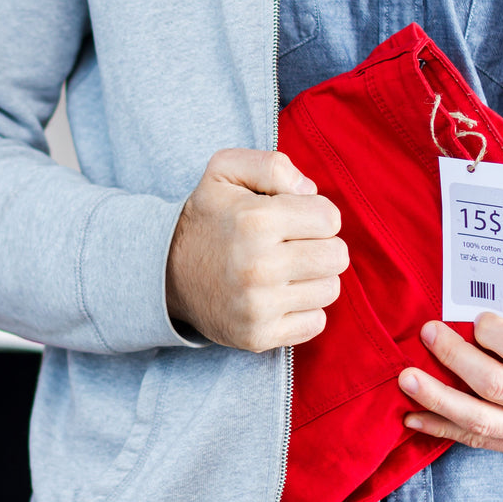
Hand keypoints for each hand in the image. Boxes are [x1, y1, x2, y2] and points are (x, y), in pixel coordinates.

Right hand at [165, 149, 347, 352]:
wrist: (165, 273)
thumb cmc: (207, 218)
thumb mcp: (225, 170)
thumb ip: (272, 165)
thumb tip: (310, 191)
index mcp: (255, 221)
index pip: (330, 218)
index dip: (315, 214)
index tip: (293, 220)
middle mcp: (258, 266)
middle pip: (337, 256)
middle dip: (320, 246)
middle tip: (293, 246)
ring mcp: (258, 306)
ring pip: (330, 289)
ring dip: (313, 279)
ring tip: (284, 271)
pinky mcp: (258, 336)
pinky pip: (316, 323)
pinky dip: (303, 310)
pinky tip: (278, 297)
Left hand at [400, 292, 502, 457]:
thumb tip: (496, 270)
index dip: (492, 332)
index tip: (476, 316)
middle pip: (496, 386)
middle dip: (454, 358)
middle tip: (427, 332)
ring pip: (482, 421)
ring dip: (438, 399)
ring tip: (406, 379)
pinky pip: (480, 442)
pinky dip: (443, 429)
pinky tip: (413, 416)